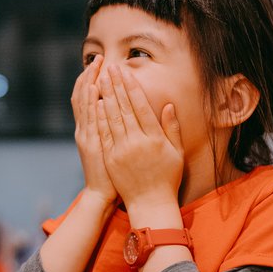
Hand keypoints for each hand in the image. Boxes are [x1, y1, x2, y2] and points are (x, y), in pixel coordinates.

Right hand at [70, 56, 115, 203]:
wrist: (100, 195)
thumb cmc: (111, 172)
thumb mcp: (108, 145)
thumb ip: (108, 127)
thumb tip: (113, 108)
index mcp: (89, 128)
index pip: (87, 98)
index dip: (92, 79)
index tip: (100, 64)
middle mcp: (84, 129)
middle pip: (83, 96)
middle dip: (90, 76)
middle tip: (98, 58)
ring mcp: (86, 136)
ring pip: (84, 104)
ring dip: (90, 84)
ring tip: (96, 67)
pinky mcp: (91, 144)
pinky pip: (90, 120)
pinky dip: (91, 104)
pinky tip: (95, 90)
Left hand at [95, 65, 184, 212]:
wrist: (151, 203)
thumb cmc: (167, 177)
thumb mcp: (176, 152)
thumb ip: (172, 128)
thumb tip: (168, 105)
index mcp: (155, 138)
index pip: (140, 106)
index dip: (131, 87)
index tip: (125, 72)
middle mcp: (137, 142)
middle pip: (124, 107)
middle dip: (116, 86)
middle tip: (109, 68)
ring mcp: (122, 150)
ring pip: (112, 117)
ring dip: (105, 96)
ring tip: (100, 79)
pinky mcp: (111, 158)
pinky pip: (104, 133)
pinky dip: (99, 117)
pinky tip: (96, 103)